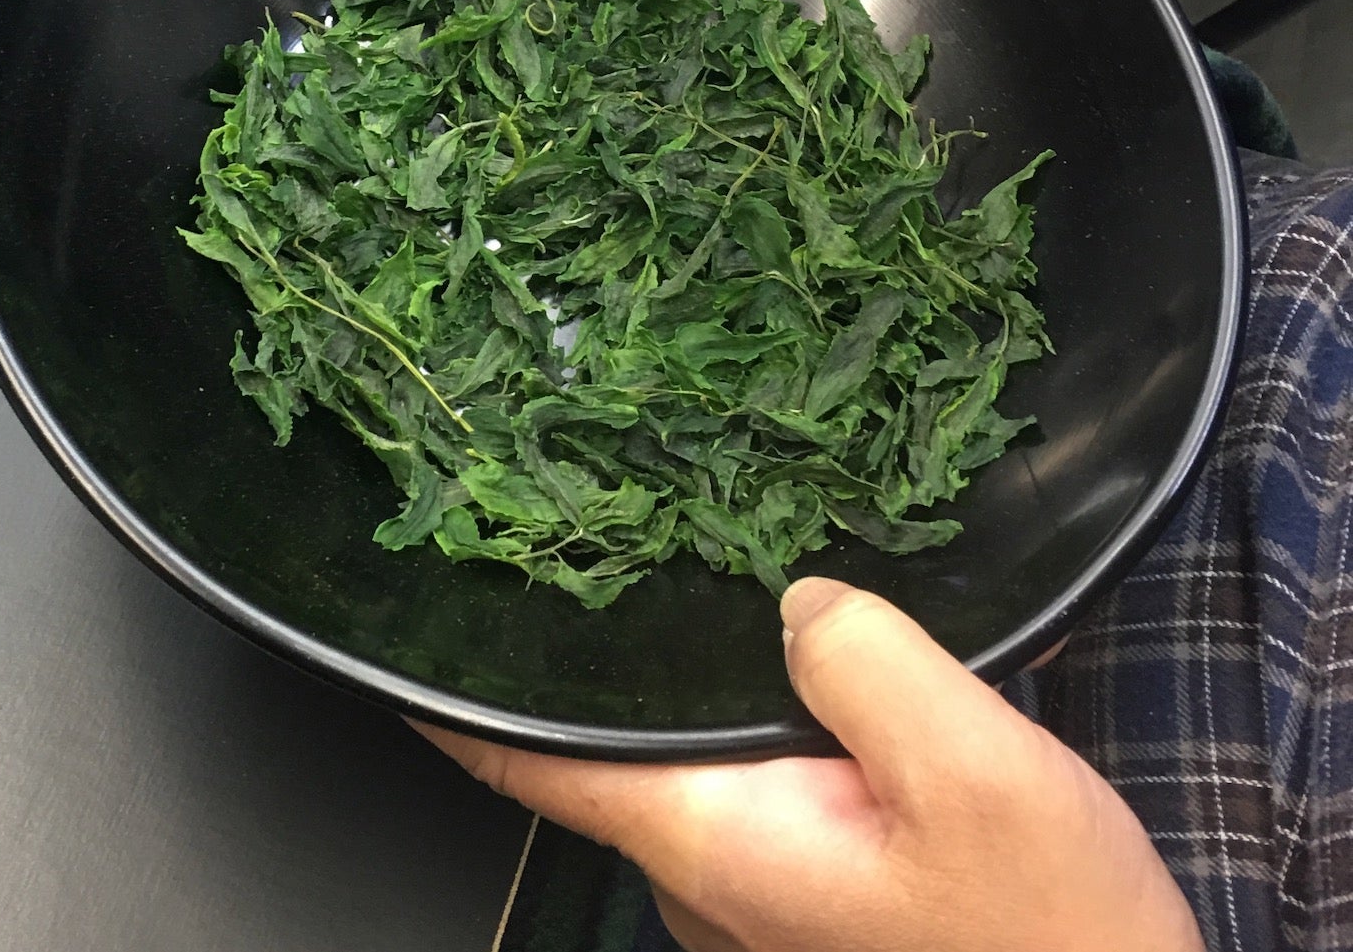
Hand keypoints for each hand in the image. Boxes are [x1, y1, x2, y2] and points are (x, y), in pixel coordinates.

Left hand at [418, 579, 1203, 951]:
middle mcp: (704, 882)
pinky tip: (838, 699)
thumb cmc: (1054, 943)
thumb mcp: (979, 776)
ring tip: (746, 604)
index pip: (524, 763)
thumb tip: (799, 597)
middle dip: (610, 658)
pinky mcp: (811, 909)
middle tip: (619, 542)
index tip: (401, 622)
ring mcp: (754, 906)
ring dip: (711, 699)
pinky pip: (761, 801)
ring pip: (697, 770)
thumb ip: (870, 663)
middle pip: (613, 747)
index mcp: (709, 839)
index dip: (449, 696)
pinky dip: (777, 742)